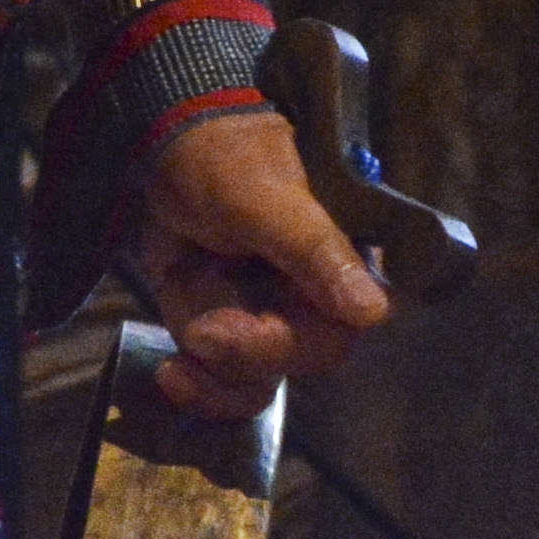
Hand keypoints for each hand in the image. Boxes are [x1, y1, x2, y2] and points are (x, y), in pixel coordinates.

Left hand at [124, 108, 392, 415]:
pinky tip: (170, 373)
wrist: (164, 151)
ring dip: (214, 384)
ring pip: (260, 385)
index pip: (335, 335)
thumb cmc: (223, 161)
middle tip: (198, 332)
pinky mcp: (228, 333)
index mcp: (338, 266)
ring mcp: (267, 320)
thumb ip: (315, 250)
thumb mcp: (264, 199)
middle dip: (239, 358)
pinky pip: (226, 385)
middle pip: (293, 365)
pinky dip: (199, 388)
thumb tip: (374, 312)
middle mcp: (312, 302)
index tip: (222, 332)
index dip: (281, 346)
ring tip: (177, 364)